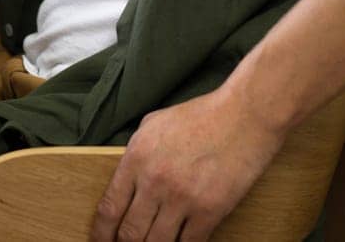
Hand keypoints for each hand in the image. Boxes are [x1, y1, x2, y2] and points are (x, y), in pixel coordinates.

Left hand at [90, 86, 286, 241]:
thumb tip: (125, 178)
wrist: (244, 116)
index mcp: (137, 158)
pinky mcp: (209, 210)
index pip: (109, 208)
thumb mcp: (154, 123)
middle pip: (129, 234)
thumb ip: (136, 152)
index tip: (100, 241)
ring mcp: (182, 198)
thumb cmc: (202, 116)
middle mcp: (155, 181)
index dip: (100, 233)